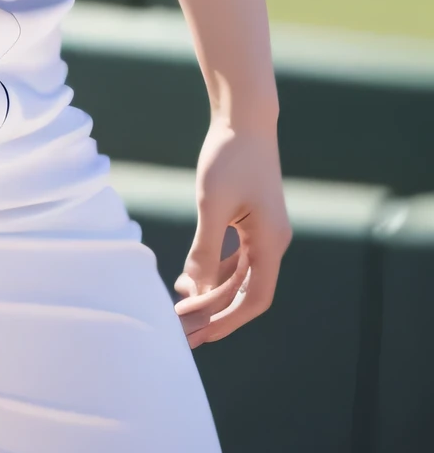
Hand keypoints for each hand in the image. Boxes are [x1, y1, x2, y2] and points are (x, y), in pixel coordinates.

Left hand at [174, 117, 290, 348]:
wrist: (243, 117)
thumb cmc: (229, 156)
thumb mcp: (212, 203)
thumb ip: (205, 249)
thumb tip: (193, 290)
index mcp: (271, 241)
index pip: (255, 298)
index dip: (228, 320)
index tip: (201, 335)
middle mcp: (272, 241)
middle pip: (245, 291)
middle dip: (214, 311)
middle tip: (182, 329)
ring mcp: (263, 231)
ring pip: (238, 276)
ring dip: (211, 292)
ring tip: (179, 307)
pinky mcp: (251, 221)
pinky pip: (234, 257)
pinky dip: (213, 270)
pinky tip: (188, 278)